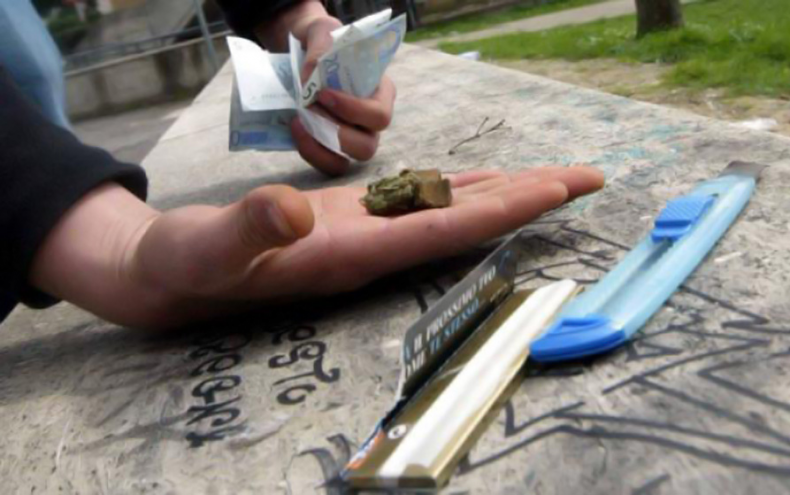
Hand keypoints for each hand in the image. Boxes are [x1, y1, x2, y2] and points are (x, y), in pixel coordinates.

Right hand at [29, 167, 602, 328]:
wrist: (173, 273)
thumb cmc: (189, 264)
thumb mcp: (207, 247)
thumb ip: (250, 228)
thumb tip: (294, 208)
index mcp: (351, 255)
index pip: (445, 230)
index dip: (505, 209)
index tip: (559, 192)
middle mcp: (371, 249)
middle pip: (464, 221)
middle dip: (527, 198)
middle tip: (588, 178)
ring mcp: (363, 235)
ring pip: (446, 210)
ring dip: (500, 191)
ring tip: (550, 177)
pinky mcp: (348, 221)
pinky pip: (415, 202)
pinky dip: (453, 187)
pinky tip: (477, 180)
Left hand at [254, 1, 394, 174]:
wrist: (304, 54)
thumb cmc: (323, 44)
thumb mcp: (323, 33)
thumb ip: (321, 45)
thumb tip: (311, 77)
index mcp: (381, 93)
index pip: (379, 115)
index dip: (353, 111)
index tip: (323, 93)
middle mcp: (371, 122)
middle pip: (367, 147)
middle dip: (335, 134)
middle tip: (308, 111)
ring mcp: (353, 138)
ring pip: (348, 162)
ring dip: (321, 148)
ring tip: (298, 124)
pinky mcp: (333, 148)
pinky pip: (328, 164)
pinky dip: (311, 153)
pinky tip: (296, 130)